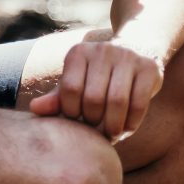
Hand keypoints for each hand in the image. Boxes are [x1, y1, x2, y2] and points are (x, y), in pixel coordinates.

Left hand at [31, 38, 163, 139]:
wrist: (138, 48)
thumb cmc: (99, 75)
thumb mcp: (77, 82)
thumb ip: (57, 98)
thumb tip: (34, 109)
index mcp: (79, 53)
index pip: (70, 90)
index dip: (72, 112)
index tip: (77, 121)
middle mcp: (103, 50)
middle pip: (94, 98)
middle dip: (93, 121)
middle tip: (95, 131)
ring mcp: (128, 57)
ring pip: (117, 101)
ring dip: (113, 126)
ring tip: (110, 134)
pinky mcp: (149, 68)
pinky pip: (139, 103)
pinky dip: (131, 123)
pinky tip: (126, 129)